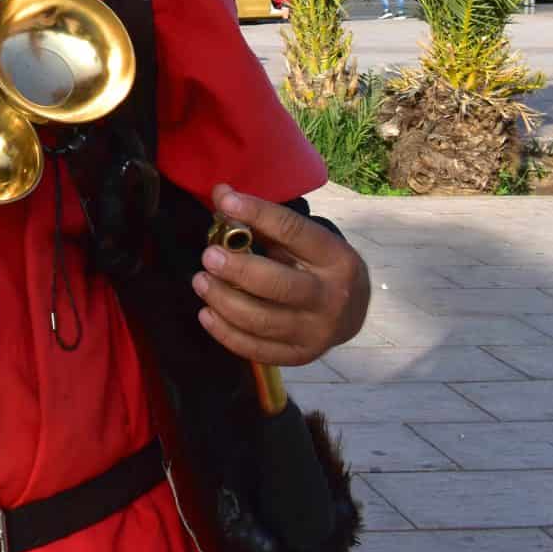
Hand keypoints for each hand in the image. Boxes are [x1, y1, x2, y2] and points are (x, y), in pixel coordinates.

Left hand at [193, 184, 370, 366]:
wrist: (351, 312)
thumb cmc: (316, 266)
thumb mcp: (304, 241)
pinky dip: (226, 333)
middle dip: (238, 270)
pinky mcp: (301, 356)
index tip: (226, 201)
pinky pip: (257, 350)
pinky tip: (206, 314)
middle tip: (208, 256)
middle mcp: (332, 297)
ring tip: (200, 282)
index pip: (294, 232)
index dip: (258, 213)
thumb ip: (265, 222)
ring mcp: (318, 332)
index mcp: (336, 258)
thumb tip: (220, 195)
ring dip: (224, 301)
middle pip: (279, 286)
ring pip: (263, 321)